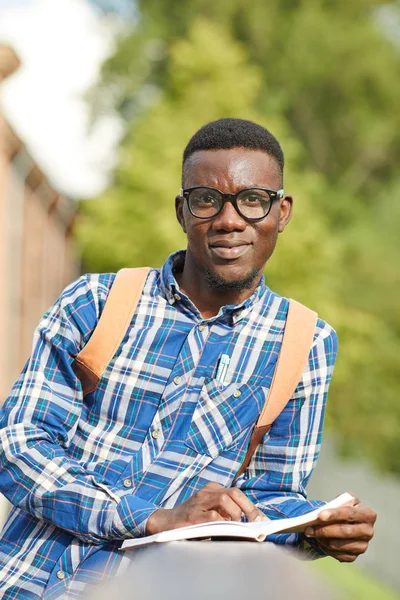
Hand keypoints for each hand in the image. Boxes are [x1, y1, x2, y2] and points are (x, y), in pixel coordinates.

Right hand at [146, 482, 266, 534]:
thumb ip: (224, 511)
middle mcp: (205, 493)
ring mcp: (198, 503)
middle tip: (256, 523)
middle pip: (233, 493)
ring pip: (224, 501)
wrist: (165, 522)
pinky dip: (222, 523)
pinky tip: (224, 530)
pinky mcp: (192, 516)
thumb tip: (250, 522)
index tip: (264, 520)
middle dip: (248, 508)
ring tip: (236, 526)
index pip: (237, 493)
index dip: (252, 507)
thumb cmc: (191, 518)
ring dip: (235, 515)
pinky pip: (212, 516)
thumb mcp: (208, 509)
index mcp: (211, 489)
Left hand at [304, 496, 376, 561]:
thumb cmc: (344, 509)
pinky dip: (325, 548)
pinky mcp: (354, 556)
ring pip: (338, 545)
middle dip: (325, 530)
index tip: (320, 515)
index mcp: (368, 514)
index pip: (350, 514)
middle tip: (309, 528)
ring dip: (322, 539)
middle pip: (345, 532)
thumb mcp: (343, 501)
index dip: (335, 514)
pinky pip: (337, 555)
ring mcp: (362, 546)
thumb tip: (320, 514)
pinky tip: (319, 540)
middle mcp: (368, 532)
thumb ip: (336, 504)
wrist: (347, 522)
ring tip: (311, 533)